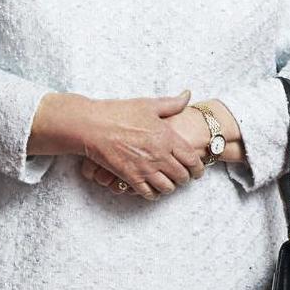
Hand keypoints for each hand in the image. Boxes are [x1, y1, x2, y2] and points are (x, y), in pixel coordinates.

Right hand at [66, 92, 203, 199]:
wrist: (92, 125)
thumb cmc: (119, 112)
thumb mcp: (147, 104)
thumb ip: (171, 103)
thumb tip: (187, 95)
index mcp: (166, 137)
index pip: (191, 159)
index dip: (198, 168)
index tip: (198, 171)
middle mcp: (159, 155)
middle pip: (182, 176)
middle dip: (185, 178)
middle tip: (183, 177)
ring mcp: (145, 168)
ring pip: (167, 187)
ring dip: (170, 187)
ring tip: (168, 183)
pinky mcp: (130, 177)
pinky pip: (148, 193)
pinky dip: (153, 194)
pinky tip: (152, 188)